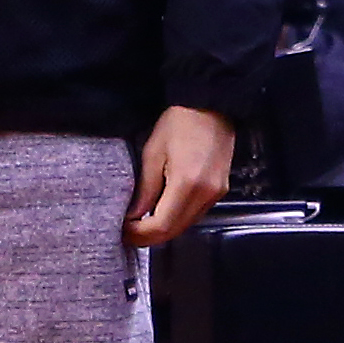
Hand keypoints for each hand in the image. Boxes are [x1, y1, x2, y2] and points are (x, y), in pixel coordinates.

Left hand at [124, 106, 235, 246]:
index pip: (161, 225)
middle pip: (175, 231)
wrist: (211, 106)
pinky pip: (195, 215)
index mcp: (187, 183)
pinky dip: (177, 219)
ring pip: (185, 226)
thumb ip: (145, 190)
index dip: (140, 233)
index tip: (123, 230)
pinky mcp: (220, 191)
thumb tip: (133, 217)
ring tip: (141, 223)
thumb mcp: (153, 153)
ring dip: (163, 230)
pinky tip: (162, 211)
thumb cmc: (178, 123)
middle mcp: (205, 194)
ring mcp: (216, 194)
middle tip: (128, 232)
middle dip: (149, 236)